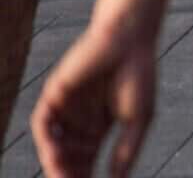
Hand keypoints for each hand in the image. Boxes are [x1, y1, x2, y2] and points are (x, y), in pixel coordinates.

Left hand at [33, 19, 158, 177]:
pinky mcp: (54, 94)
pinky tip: (55, 153)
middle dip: (69, 174)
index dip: (86, 176)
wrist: (130, 40)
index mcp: (98, 127)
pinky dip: (46, 140)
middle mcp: (77, 121)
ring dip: (56, 162)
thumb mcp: (138, 120)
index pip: (86, 160)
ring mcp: (65, 108)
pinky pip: (42, 123)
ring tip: (64, 175)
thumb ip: (126, 150)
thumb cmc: (139, 75)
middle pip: (67, 156)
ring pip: (53, 144)